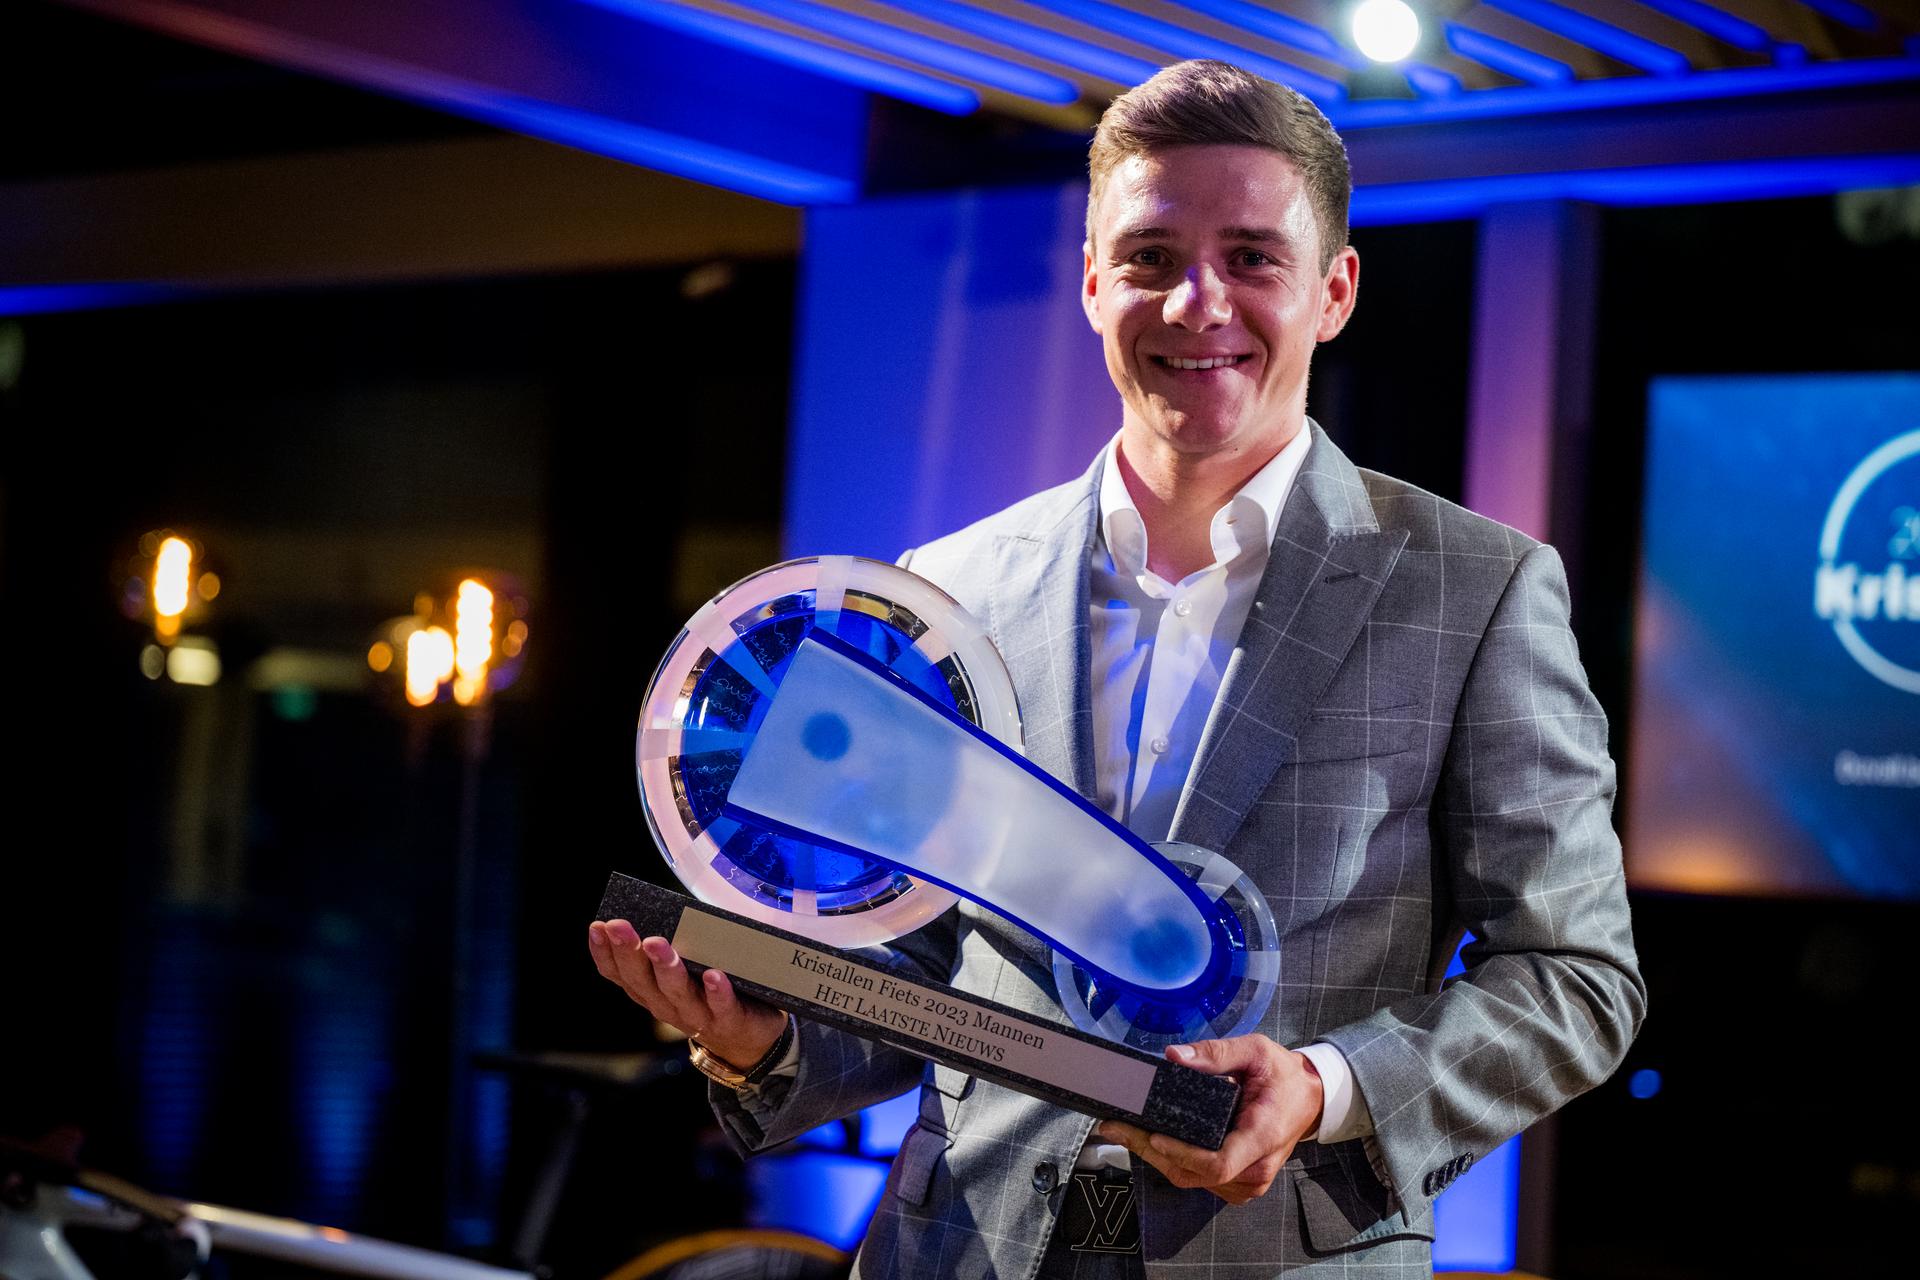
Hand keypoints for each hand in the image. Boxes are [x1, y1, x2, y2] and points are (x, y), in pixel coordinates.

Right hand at [587, 918, 787, 1069]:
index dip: (604, 953)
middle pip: (642, 981)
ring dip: (665, 967)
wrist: (748, 1040)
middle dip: (628, 952)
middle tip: (618, 926)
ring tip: (656, 943)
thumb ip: (677, 944)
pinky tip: (713, 974)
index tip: (597, 927)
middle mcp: (667, 1005)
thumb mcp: (687, 970)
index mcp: (652, 991)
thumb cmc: (710, 994)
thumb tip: (671, 907)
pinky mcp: (729, 1021)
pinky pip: (721, 1007)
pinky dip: (716, 992)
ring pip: (676, 993)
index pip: (620, 974)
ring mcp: (697, 1016)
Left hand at [1096, 1037, 1323, 1204]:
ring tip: (1127, 1131)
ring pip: (1193, 1180)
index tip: (1153, 1135)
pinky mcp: (1240, 1184)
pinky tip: (1154, 1141)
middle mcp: (1256, 1168)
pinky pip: (1200, 1180)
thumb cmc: (1285, 1076)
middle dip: (1150, 1152)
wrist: (1311, 1099)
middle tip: (1116, 1128)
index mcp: (1262, 1136)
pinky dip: (1175, 1163)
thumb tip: (1174, 1056)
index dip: (1182, 1153)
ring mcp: (1249, 1182)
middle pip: (1194, 1174)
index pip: (1218, 1162)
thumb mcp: (1256, 1051)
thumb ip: (1216, 1053)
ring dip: (1158, 1159)